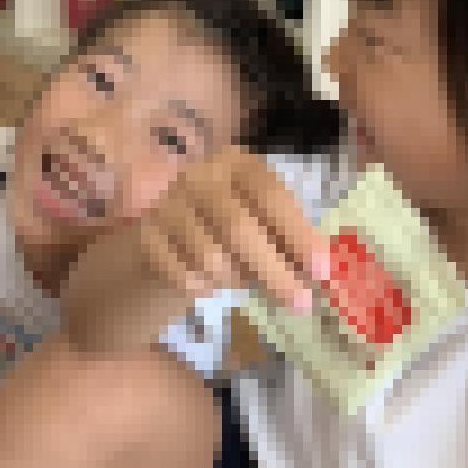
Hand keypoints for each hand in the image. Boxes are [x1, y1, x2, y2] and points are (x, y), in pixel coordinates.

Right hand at [139, 147, 327, 313]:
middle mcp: (199, 176)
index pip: (270, 194)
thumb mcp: (262, 227)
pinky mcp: (145, 237)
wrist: (161, 242)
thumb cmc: (226, 230)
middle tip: (301, 304)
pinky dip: (205, 289)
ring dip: (235, 280)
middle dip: (275, 271)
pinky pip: (184, 276)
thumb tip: (320, 273)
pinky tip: (208, 284)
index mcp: (236, 163)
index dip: (297, 233)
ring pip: (210, 257)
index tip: (321, 271)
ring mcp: (167, 205)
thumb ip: (288, 243)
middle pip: (239, 228)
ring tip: (241, 280)